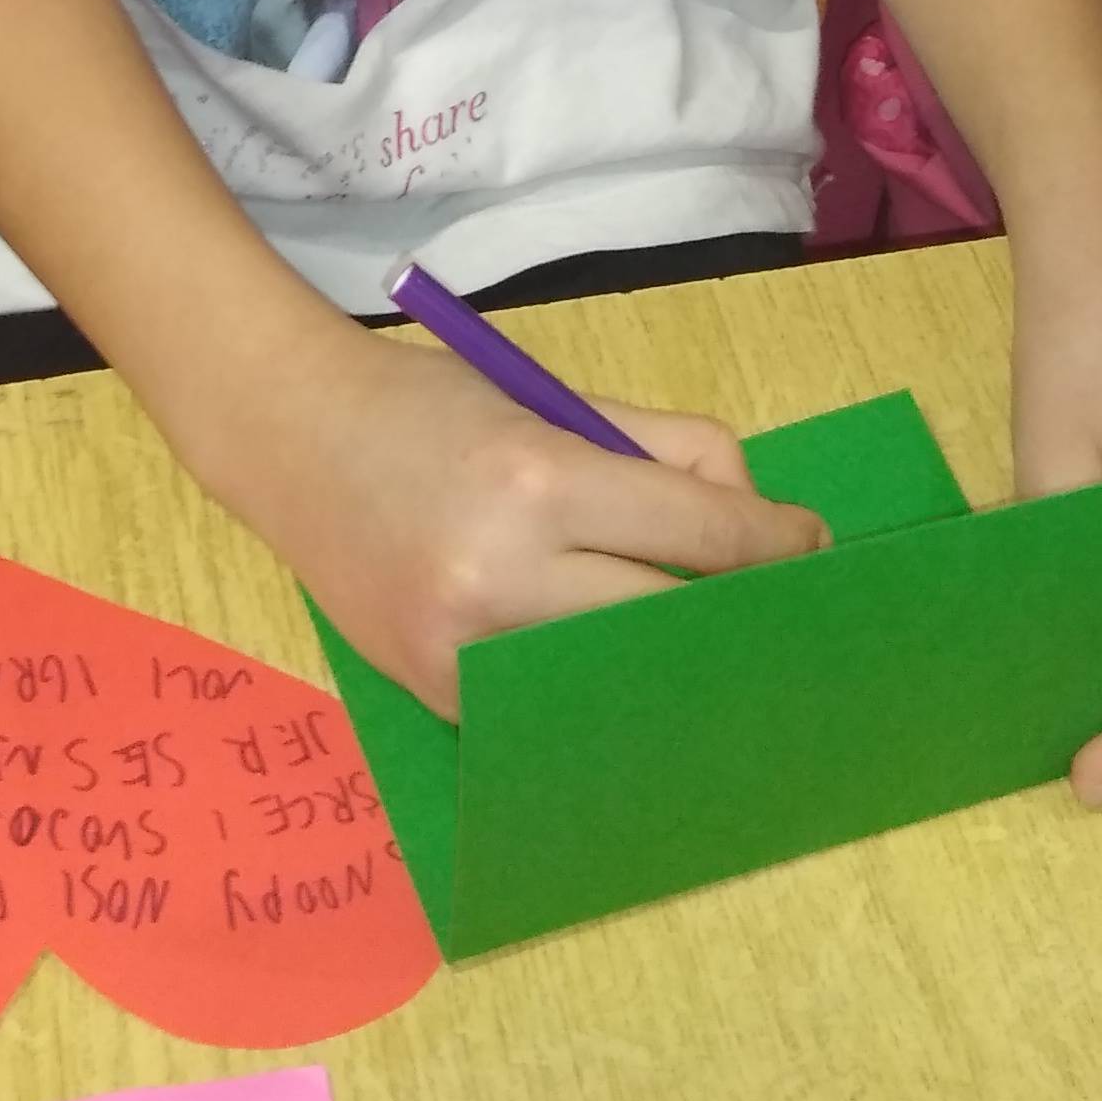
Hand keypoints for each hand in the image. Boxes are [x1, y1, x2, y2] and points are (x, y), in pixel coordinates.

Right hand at [209, 321, 826, 720]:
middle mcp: (504, 577)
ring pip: (620, 676)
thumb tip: (751, 518)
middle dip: (736, 607)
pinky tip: (625, 670)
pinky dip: (593, 684)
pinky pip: (551, 704)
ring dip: (671, 656)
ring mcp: (465, 650)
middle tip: (776, 603)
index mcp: (541, 483)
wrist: (288, 437)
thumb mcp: (550, 396)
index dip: (776, 545)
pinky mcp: (438, 693)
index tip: (813, 549)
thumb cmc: (431, 403)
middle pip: (674, 618)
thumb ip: (659, 450)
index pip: (702, 536)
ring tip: (709, 638)